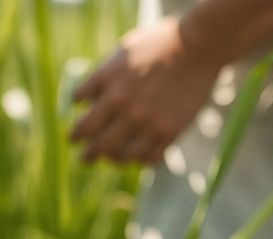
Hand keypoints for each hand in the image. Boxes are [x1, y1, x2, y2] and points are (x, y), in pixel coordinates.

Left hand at [71, 15, 222, 165]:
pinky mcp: (170, 131)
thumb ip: (100, 80)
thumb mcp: (120, 55)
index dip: (76, 136)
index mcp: (112, 91)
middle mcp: (128, 110)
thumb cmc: (157, 45)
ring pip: (122, 157)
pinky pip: (148, 159)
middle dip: (88, 156)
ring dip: (114, 159)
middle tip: (86, 160)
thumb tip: (81, 103)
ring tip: (112, 158)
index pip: (84, 127)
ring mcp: (150, 123)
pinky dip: (140, 159)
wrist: (199, 45)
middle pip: (98, 147)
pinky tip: (138, 155)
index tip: (74, 140)